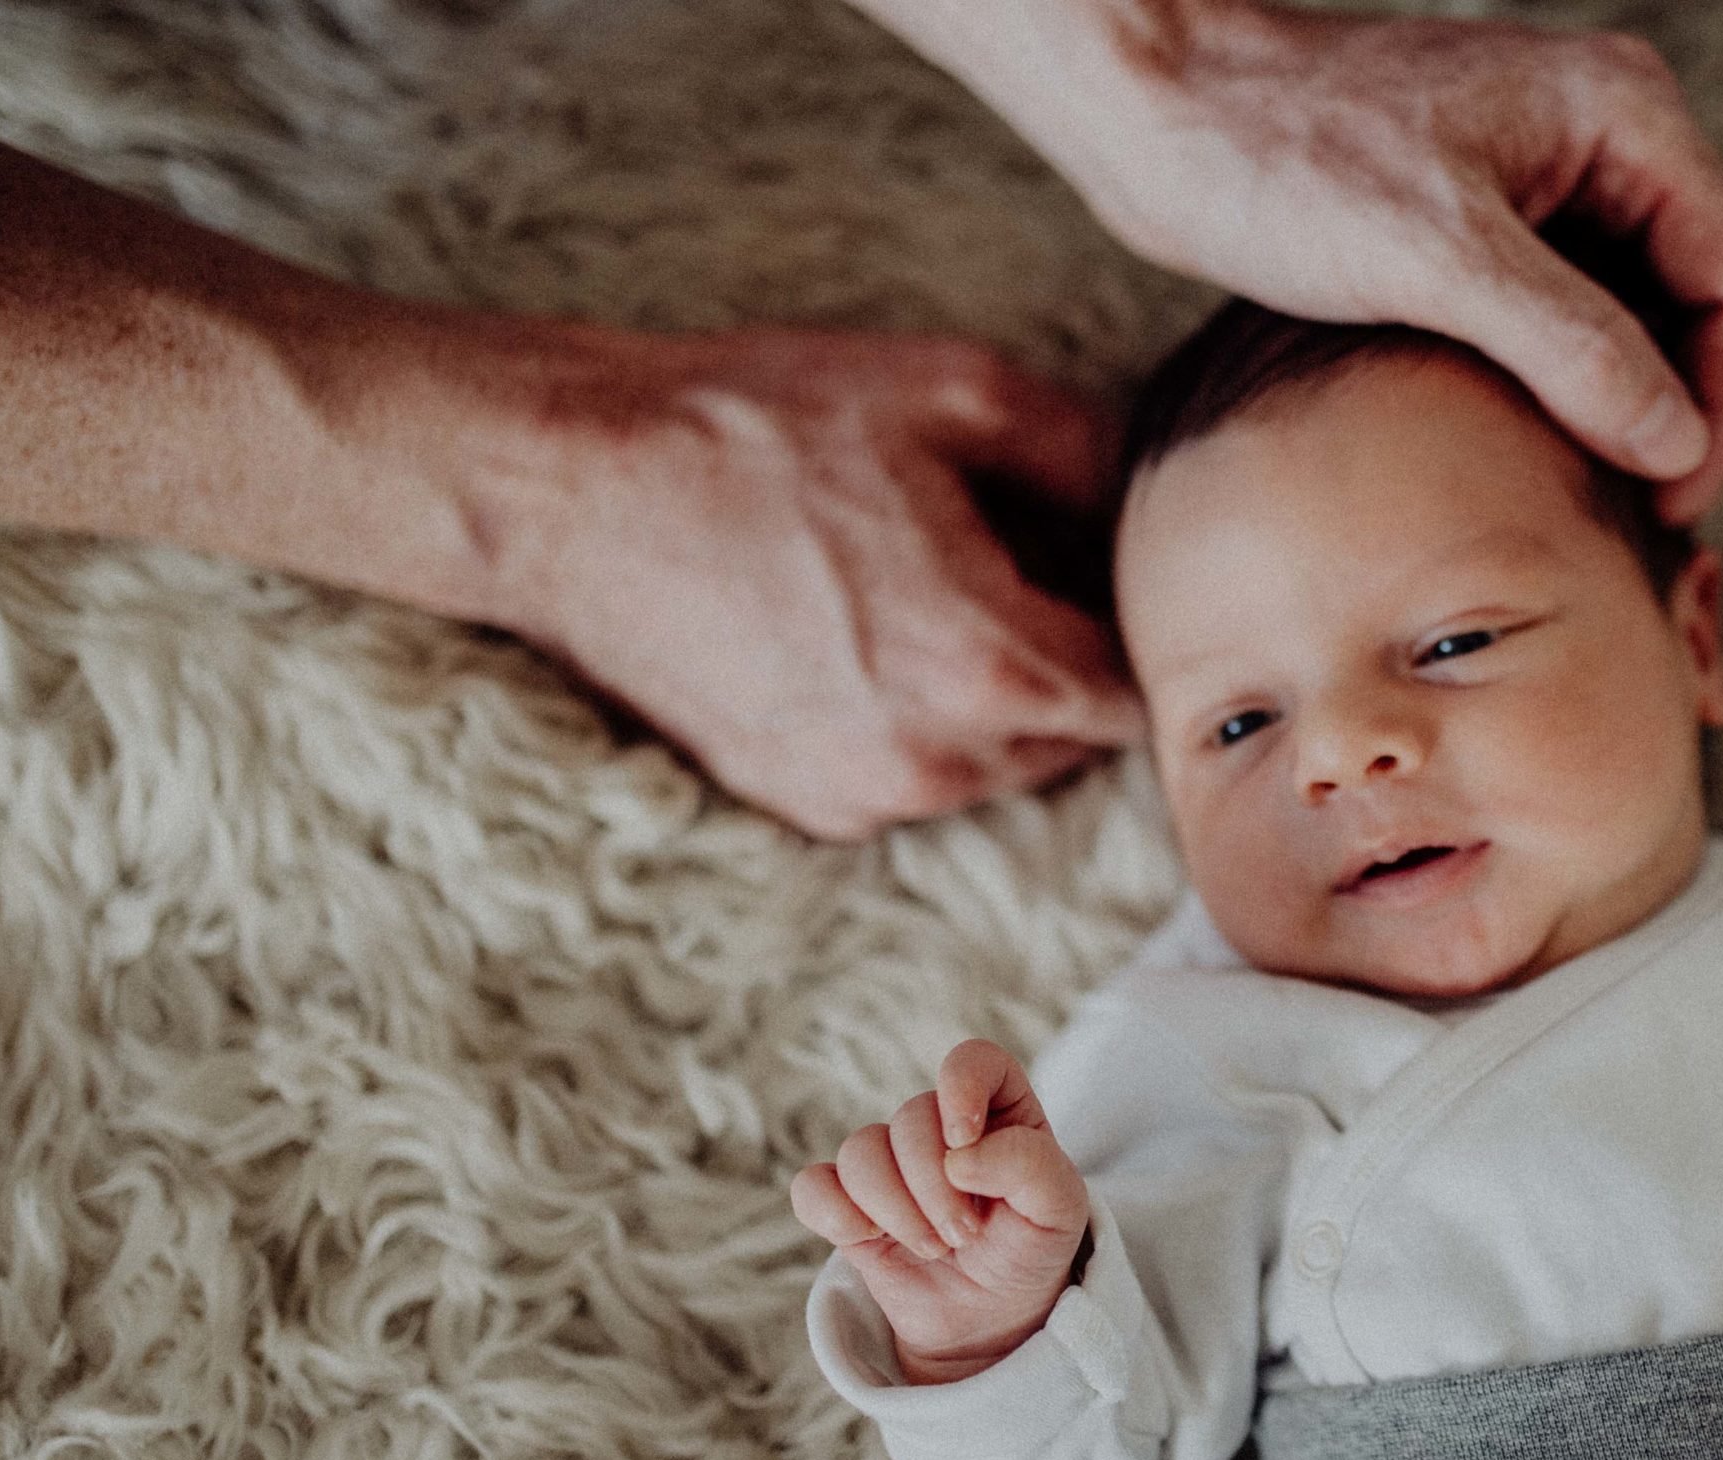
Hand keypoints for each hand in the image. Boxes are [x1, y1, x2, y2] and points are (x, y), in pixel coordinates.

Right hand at [441, 322, 1142, 841]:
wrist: (569, 489)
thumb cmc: (756, 427)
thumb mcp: (954, 391)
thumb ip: (1091, 449)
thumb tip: (1153, 495)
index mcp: (989, 668)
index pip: (1136, 694)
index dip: (1136, 626)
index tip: (1102, 566)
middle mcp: (935, 764)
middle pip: (1074, 738)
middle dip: (1069, 660)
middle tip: (1021, 562)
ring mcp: (861, 798)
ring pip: (996, 767)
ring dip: (995, 699)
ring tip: (935, 589)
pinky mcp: (801, 805)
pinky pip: (912, 777)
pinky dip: (918, 723)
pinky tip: (864, 632)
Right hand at [790, 1039, 1089, 1383]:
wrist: (993, 1319)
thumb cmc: (1030, 1250)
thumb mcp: (1059, 1210)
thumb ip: (1029, 1166)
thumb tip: (959, 1156)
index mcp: (998, 1108)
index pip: (971, 1060)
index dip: (960, 1088)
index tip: (964, 1141)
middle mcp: (938, 1124)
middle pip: (910, 1118)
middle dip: (935, 1187)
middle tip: (965, 1234)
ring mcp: (889, 1163)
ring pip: (860, 1151)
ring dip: (896, 1210)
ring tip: (934, 1248)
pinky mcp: (848, 1203)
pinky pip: (813, 1187)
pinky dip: (834, 1213)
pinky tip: (867, 1239)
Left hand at [1037, 4, 1722, 523]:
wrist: (1162, 113)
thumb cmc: (1282, 158)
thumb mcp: (1435, 259)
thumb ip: (1570, 346)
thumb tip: (1678, 440)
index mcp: (1624, 117)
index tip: (1675, 503)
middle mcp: (1607, 136)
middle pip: (1706, 302)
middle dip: (1685, 414)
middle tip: (1638, 521)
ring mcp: (1551, 175)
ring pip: (1641, 316)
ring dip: (1628, 406)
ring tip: (1590, 499)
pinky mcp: (1490, 216)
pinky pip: (1570, 313)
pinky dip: (1567, 385)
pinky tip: (1532, 452)